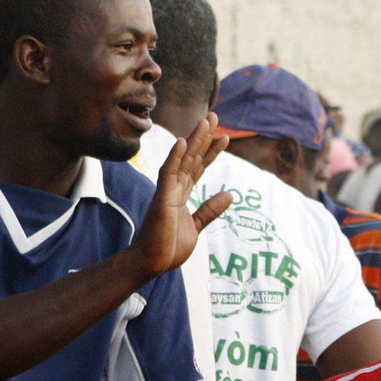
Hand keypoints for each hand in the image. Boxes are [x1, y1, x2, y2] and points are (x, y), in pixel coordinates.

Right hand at [129, 113, 231, 278]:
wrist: (151, 263)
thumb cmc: (168, 247)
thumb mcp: (196, 226)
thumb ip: (210, 209)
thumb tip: (230, 194)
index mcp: (181, 194)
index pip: (198, 167)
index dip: (211, 151)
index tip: (223, 136)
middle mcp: (174, 188)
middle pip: (192, 157)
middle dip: (204, 138)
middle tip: (215, 116)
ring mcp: (166, 192)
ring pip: (182, 160)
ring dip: (194, 141)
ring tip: (206, 122)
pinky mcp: (161, 199)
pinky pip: (168, 174)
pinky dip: (175, 158)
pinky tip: (182, 142)